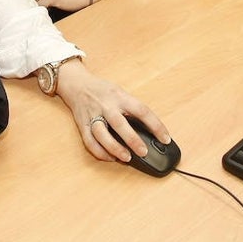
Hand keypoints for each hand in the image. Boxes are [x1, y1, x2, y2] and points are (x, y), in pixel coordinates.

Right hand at [54, 61, 170, 162]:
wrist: (76, 84)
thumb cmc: (102, 90)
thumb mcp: (120, 92)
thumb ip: (131, 108)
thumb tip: (148, 130)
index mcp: (120, 96)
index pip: (141, 111)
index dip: (156, 125)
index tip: (165, 138)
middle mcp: (106, 106)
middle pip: (119, 124)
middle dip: (132, 140)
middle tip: (144, 152)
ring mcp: (93, 115)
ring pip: (102, 134)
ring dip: (114, 148)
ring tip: (126, 158)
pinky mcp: (83, 125)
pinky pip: (90, 141)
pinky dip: (100, 152)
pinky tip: (110, 157)